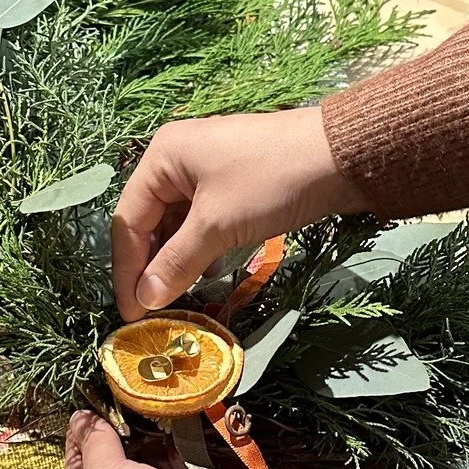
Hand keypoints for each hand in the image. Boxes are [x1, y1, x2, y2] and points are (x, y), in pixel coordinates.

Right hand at [112, 108, 364, 321]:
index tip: (132, 312)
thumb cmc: (270, 182)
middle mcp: (178, 159)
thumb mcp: (217, 225)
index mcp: (162, 156)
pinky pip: (204, 221)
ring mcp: (207, 169)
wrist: (342, 155)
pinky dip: (201, 248)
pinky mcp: (235, 183)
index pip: (127, 220)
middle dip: (151, 266)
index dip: (127, 270)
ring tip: (178, 298)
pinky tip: (208, 274)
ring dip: (176, 260)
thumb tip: (144, 300)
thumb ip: (176, 263)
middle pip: (149, 221)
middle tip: (153, 310)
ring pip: (178, 223)